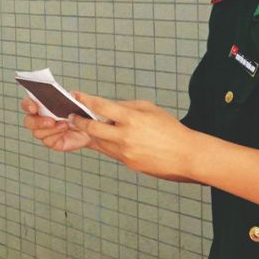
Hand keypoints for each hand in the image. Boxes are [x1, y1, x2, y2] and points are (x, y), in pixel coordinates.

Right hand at [21, 96, 91, 152]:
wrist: (91, 129)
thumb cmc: (84, 113)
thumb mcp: (83, 101)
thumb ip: (78, 96)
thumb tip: (72, 95)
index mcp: (43, 104)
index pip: (28, 103)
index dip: (27, 104)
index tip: (33, 108)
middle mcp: (40, 118)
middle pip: (28, 121)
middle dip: (37, 121)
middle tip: (51, 121)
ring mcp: (45, 131)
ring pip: (37, 132)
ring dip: (50, 129)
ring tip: (64, 124)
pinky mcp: (52, 141)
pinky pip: (48, 141)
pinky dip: (56, 134)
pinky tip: (64, 129)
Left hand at [67, 92, 196, 179]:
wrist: (186, 155)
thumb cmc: (170, 128)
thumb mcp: (149, 109)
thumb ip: (125, 106)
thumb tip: (106, 107)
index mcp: (131, 119)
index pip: (101, 107)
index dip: (86, 100)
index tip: (76, 95)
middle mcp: (125, 137)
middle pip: (91, 128)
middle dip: (78, 121)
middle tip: (72, 116)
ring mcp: (125, 152)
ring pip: (98, 142)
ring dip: (90, 134)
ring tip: (86, 125)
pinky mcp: (127, 163)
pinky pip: (110, 151)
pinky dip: (106, 143)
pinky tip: (107, 137)